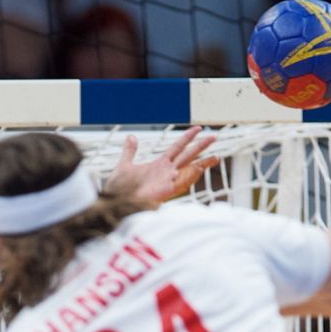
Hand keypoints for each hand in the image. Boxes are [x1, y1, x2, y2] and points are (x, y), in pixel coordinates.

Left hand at [104, 126, 218, 203]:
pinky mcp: (166, 192)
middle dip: (201, 146)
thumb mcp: (124, 165)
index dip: (188, 137)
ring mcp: (168, 181)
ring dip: (202, 164)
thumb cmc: (119, 189)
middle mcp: (167, 172)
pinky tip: (199, 169)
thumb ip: (130, 151)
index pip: (178, 147)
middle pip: (188, 155)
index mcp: (160, 164)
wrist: (115, 203)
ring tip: (216, 157)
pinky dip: (190, 176)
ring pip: (189, 169)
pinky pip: (181, 183)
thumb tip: (131, 137)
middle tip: (214, 136)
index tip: (198, 128)